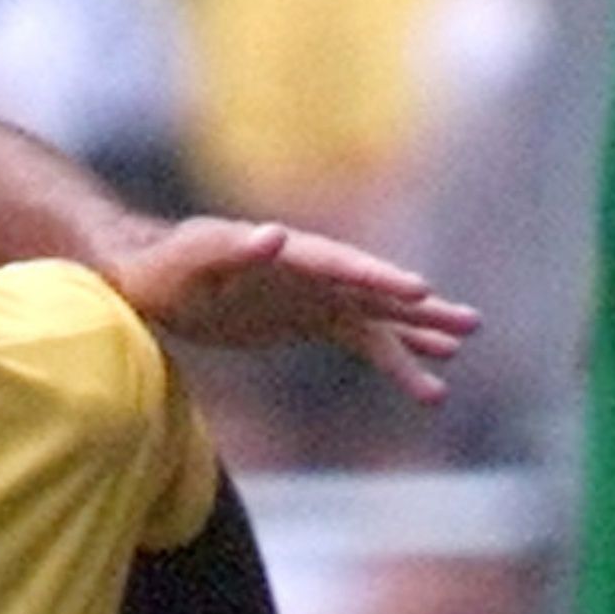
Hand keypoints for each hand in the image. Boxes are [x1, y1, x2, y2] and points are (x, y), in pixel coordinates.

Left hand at [104, 218, 479, 402]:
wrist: (146, 280)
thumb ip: (232, 250)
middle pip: (372, 287)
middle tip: (468, 322)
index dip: (376, 276)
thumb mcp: (190, 262)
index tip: (417, 289)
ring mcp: (313, 295)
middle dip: (418, 307)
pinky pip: (361, 339)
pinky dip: (394, 355)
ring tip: (463, 343)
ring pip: (376, 316)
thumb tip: (276, 235)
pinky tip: (427, 378)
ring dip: (418, 332)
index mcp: (284, 254)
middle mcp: (309, 271)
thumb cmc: (161, 269)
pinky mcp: (308, 320)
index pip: (338, 264)